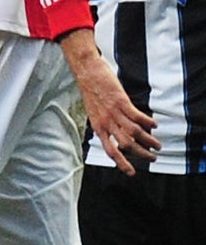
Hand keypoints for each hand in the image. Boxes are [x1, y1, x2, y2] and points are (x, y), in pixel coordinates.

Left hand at [63, 29, 157, 173]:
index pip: (110, 150)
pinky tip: (155, 125)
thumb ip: (104, 123)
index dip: (121, 163)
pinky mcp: (120, 101)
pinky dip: (147, 122)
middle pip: (126, 145)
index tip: (131, 172)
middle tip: (152, 158)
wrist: (86, 72)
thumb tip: (115, 132)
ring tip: (158, 145)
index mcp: (98, 127)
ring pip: (134, 132)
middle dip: (141, 154)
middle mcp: (105, 122)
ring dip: (148, 140)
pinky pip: (136, 116)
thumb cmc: (91, 91)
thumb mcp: (94, 111)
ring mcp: (113, 112)